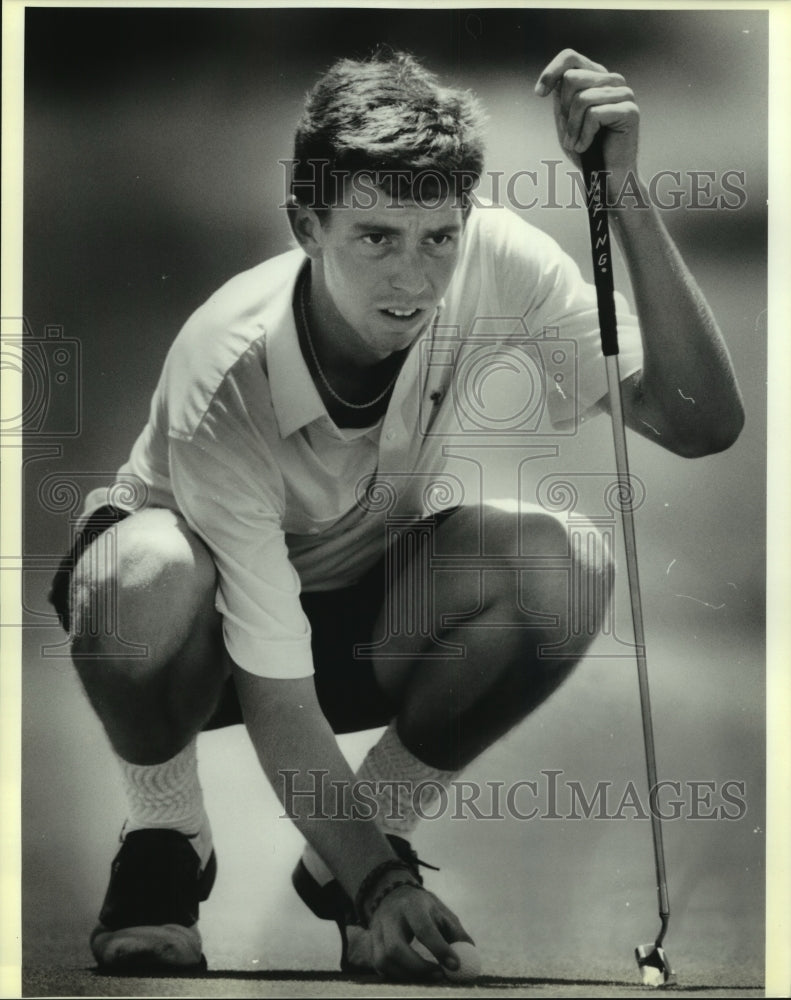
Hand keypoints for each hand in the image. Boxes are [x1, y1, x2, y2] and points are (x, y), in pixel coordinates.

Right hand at [368, 884, 472, 980]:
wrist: (393, 894)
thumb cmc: (424, 909)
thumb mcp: (442, 913)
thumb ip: (456, 933)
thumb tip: (471, 955)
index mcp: (412, 904)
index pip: (424, 928)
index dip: (439, 949)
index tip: (455, 965)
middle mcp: (390, 916)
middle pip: (395, 948)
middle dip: (418, 968)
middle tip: (439, 975)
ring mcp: (376, 930)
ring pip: (383, 960)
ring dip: (407, 974)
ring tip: (428, 974)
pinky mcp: (370, 942)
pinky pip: (379, 966)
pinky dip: (397, 975)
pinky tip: (412, 973)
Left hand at [535, 49, 639, 183]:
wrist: (603, 176)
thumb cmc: (585, 149)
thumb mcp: (566, 118)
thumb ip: (562, 95)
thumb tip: (555, 77)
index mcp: (597, 78)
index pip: (570, 57)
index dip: (551, 72)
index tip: (539, 93)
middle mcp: (613, 81)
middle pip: (572, 79)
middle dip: (564, 110)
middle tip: (570, 133)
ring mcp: (624, 93)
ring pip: (581, 98)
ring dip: (572, 127)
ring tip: (577, 143)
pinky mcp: (630, 110)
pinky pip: (594, 114)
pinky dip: (583, 135)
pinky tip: (586, 146)